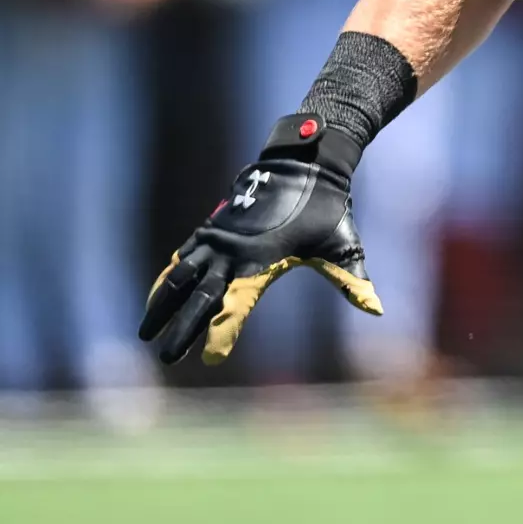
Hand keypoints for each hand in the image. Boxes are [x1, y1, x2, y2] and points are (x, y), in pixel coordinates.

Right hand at [139, 114, 381, 364]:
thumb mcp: (342, 245)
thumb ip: (351, 280)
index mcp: (262, 260)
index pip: (236, 304)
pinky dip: (169, 277)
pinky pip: (184, 256)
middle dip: (182, 329)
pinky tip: (158, 296)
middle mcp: (233, 250)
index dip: (223, 331)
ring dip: (162, 304)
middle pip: (200, 297)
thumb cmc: (327, 210)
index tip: (212, 358)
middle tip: (166, 360)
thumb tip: (376, 309)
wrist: (305, 163)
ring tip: (145, 332)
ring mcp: (219, 237)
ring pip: (181, 275)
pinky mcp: (213, 227)